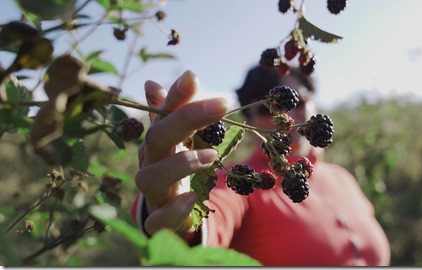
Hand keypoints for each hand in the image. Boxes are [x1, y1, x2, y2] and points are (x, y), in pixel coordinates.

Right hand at [135, 71, 226, 235]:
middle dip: (186, 118)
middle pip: (157, 137)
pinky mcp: (158, 221)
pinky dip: (174, 209)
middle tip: (221, 105)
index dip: (176, 94)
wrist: (168, 213)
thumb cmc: (177, 169)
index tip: (194, 77)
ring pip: (150, 177)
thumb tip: (166, 80)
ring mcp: (152, 192)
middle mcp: (150, 162)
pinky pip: (157, 219)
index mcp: (158, 140)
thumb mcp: (183, 141)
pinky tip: (193, 197)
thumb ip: (181, 114)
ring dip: (181, 164)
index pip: (164, 112)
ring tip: (211, 156)